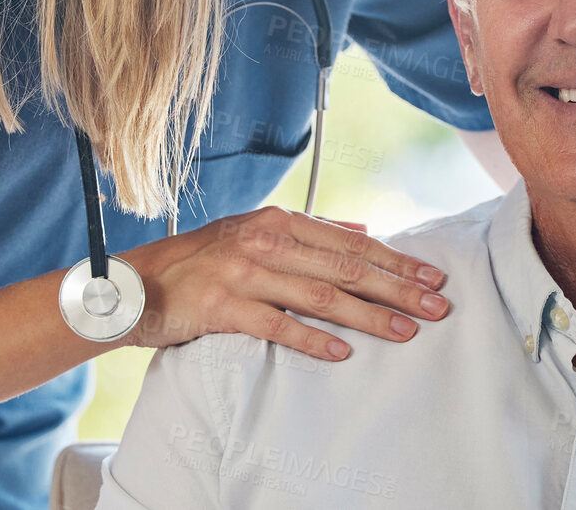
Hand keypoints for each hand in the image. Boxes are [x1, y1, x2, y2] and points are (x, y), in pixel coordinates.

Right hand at [119, 207, 448, 360]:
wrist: (138, 282)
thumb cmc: (202, 261)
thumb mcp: (255, 233)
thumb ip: (309, 232)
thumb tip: (365, 230)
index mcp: (279, 222)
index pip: (351, 242)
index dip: (395, 261)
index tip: (432, 278)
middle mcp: (266, 242)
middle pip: (345, 268)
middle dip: (397, 289)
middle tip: (436, 308)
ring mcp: (244, 273)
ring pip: (320, 296)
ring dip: (368, 316)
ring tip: (404, 332)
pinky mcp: (224, 306)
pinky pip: (276, 325)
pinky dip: (312, 339)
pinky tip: (342, 354)